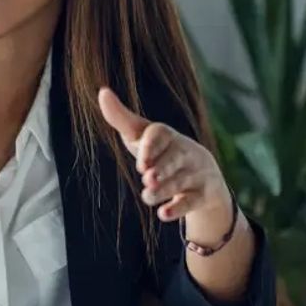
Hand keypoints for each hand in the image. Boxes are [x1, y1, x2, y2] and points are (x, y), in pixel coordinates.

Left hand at [97, 87, 231, 222]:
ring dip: (164, 190)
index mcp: (168, 135)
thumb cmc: (161, 151)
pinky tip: (163, 214)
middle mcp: (184, 152)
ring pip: (180, 182)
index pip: (160, 135)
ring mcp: (195, 173)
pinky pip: (192, 202)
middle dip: (161, 168)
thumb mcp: (141, 135)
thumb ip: (121, 117)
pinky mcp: (202, 195)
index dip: (150, 147)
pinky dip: (178, 209)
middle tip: (147, 178)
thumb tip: (102, 92)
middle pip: (174, 159)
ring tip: (147, 196)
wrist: (202, 175)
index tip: (140, 163)